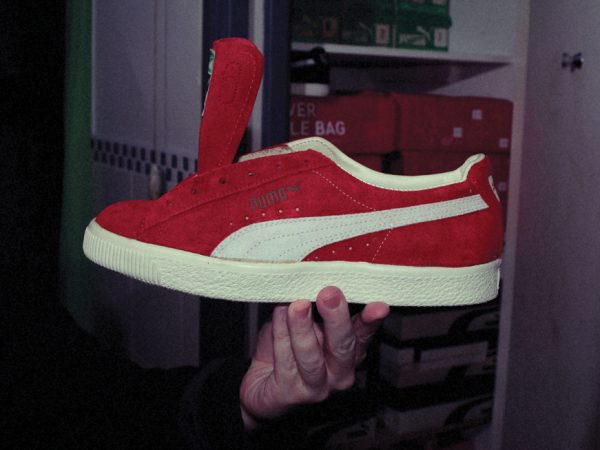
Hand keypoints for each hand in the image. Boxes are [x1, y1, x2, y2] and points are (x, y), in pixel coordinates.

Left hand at [239, 286, 388, 429]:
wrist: (262, 388)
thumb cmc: (287, 351)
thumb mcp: (305, 324)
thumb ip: (313, 306)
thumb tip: (313, 279)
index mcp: (349, 351)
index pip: (364, 333)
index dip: (371, 320)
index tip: (379, 306)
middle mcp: (339, 372)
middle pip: (342, 345)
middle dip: (336, 318)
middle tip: (329, 294)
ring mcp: (317, 387)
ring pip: (311, 356)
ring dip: (303, 327)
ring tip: (297, 305)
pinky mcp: (290, 394)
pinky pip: (285, 362)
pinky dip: (281, 335)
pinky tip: (278, 316)